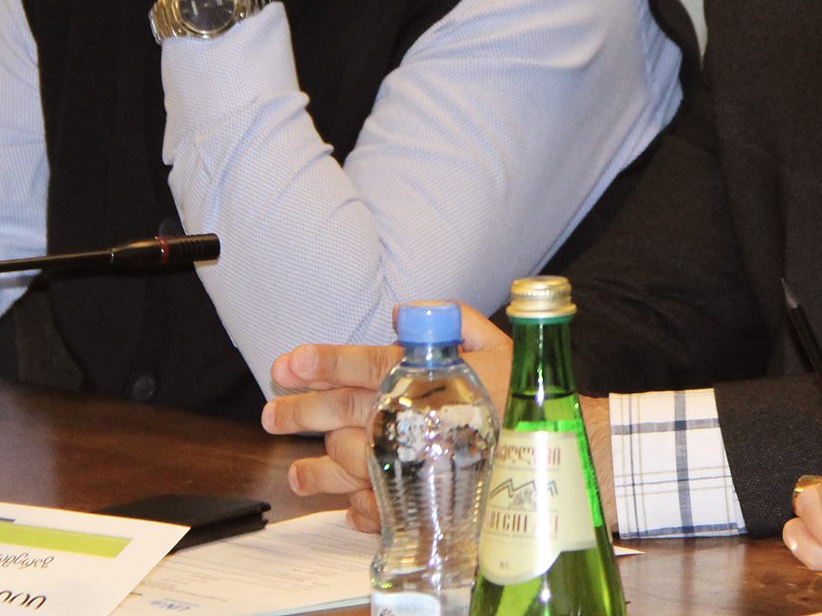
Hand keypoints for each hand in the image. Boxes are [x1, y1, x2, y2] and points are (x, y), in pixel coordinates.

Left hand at [264, 304, 509, 532]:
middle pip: (343, 413)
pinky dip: (358, 509)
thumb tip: (405, 312)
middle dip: (302, 412)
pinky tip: (346, 506)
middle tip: (272, 414)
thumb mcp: (495, 344)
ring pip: (349, 463)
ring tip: (297, 472)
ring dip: (318, 470)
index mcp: (421, 378)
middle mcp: (408, 420)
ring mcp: (410, 462)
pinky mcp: (420, 499)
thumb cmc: (518, 395)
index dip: (324, 363)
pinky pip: (379, 507)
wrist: (550, 451)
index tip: (290, 364)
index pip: (363, 364)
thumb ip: (450, 318)